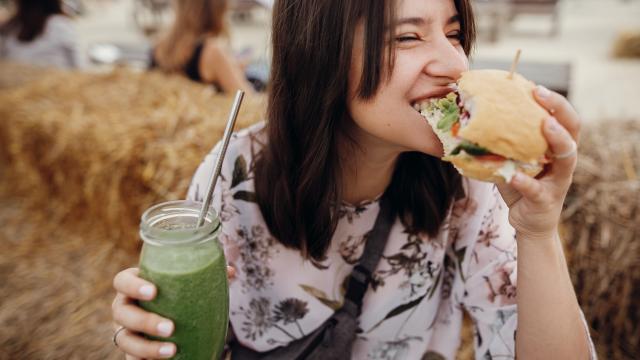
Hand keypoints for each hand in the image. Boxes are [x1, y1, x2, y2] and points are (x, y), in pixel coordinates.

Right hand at [111, 266, 235, 358]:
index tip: (154, 292)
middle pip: (122, 312)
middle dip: (145, 321)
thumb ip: (206, 276)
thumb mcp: (187, 285)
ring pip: (125, 340)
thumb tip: (231, 271)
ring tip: (171, 351)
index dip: (133, 285)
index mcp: (134, 285)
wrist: (172, 321)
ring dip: (147, 347)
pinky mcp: (131, 351)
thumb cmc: (177, 295)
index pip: (122, 281)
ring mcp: (125, 330)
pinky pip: (131, 358)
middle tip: (171, 328)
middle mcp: (124, 307)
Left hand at [496, 85, 579, 239]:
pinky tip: (512, 176)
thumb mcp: (511, 159)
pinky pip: (537, 189)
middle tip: (541, 94)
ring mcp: (558, 181)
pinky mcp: (546, 200)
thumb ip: (502, 141)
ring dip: (557, 139)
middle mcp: (564, 161)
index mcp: (557, 147)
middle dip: (559, 109)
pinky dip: (524, 182)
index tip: (535, 87)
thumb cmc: (520, 184)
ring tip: (545, 125)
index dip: (554, 101)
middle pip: (573, 130)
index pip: (564, 118)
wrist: (528, 221)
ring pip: (567, 158)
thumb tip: (469, 117)